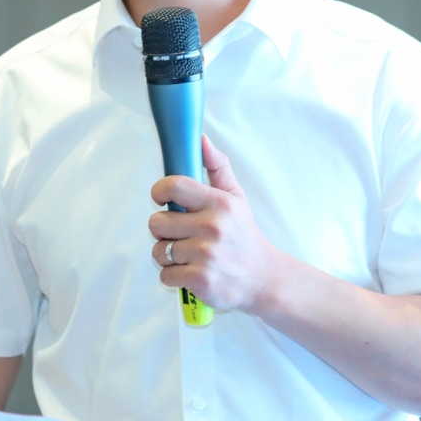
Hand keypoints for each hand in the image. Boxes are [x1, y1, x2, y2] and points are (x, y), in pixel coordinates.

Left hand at [148, 135, 279, 311]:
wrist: (263, 279)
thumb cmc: (244, 235)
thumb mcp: (236, 197)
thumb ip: (217, 167)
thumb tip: (201, 139)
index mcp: (218, 203)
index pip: (173, 186)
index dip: (159, 192)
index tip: (161, 199)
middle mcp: (212, 227)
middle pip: (156, 222)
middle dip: (163, 230)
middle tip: (181, 234)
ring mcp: (206, 255)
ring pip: (158, 251)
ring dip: (168, 255)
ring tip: (188, 255)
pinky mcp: (201, 280)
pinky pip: (165, 275)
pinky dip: (173, 276)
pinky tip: (191, 271)